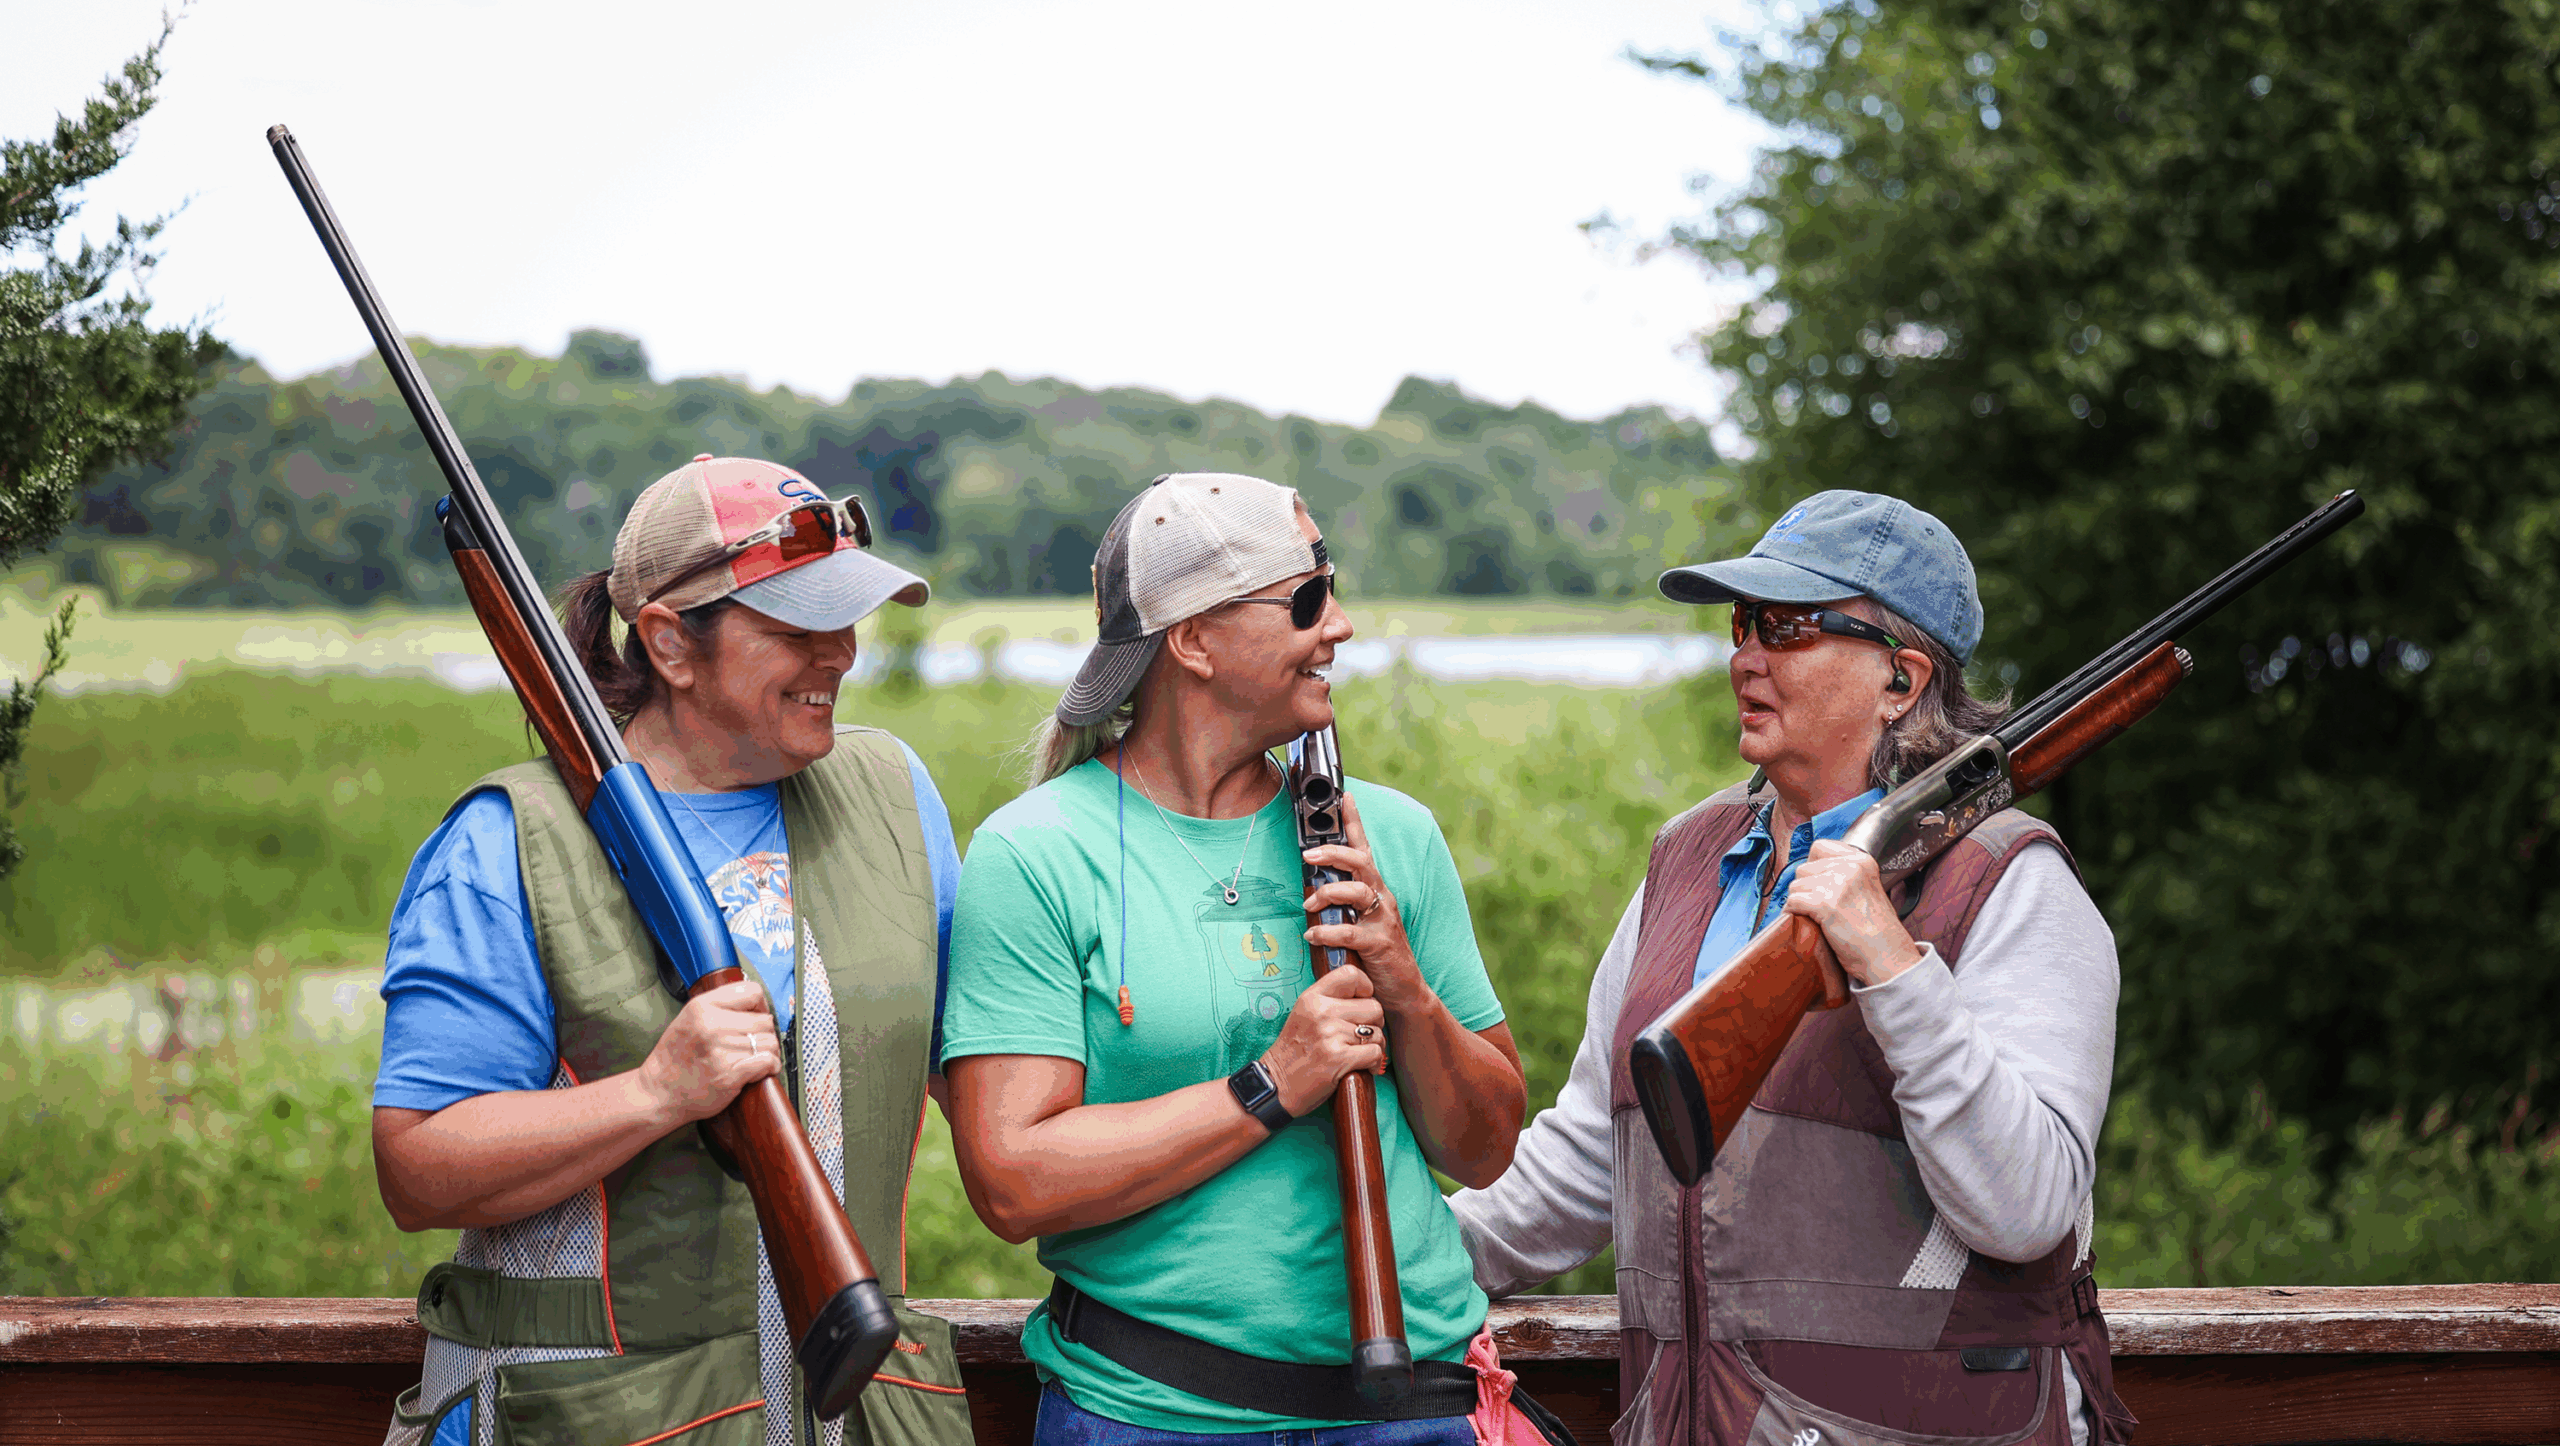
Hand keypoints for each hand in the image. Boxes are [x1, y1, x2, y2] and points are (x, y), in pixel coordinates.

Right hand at [635, 979, 781, 1124]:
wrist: (658, 1093)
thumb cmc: (674, 1058)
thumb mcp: (687, 1018)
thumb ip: (718, 1006)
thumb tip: (755, 1002)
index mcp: (701, 1007)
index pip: (752, 992)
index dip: (759, 1005)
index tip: (755, 1016)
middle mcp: (712, 1026)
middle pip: (765, 1020)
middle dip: (764, 1033)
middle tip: (753, 1044)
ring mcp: (721, 1051)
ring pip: (770, 1042)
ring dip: (768, 1051)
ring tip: (755, 1058)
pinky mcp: (730, 1075)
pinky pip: (768, 1061)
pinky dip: (770, 1066)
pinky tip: (761, 1069)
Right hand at [1260, 965, 1387, 1115]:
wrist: (1277, 1084)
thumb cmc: (1294, 1051)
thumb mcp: (1304, 1014)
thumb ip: (1329, 1000)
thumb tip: (1366, 994)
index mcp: (1312, 997)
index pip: (1351, 974)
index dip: (1365, 988)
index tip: (1361, 1004)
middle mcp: (1321, 1012)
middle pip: (1374, 1006)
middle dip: (1374, 1023)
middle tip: (1361, 1036)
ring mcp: (1330, 1035)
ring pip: (1377, 1032)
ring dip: (1375, 1045)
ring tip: (1360, 1053)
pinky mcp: (1339, 1058)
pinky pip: (1375, 1052)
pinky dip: (1373, 1062)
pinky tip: (1362, 1066)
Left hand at [1300, 790, 1430, 1015]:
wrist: (1403, 991)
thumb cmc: (1376, 954)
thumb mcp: (1358, 921)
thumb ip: (1340, 905)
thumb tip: (1311, 890)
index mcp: (1375, 889)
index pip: (1364, 849)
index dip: (1355, 821)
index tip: (1344, 796)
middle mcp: (1382, 898)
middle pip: (1361, 863)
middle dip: (1333, 853)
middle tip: (1308, 855)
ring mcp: (1383, 919)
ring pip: (1357, 891)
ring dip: (1328, 893)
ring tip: (1309, 903)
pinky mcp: (1380, 943)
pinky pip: (1350, 930)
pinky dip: (1327, 931)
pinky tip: (1313, 936)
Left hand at [1782, 840, 1924, 987]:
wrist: (1888, 957)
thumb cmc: (1877, 931)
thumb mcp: (1868, 890)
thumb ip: (1845, 877)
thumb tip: (1812, 873)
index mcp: (1862, 861)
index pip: (1820, 847)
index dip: (1814, 867)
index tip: (1819, 884)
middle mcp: (1850, 867)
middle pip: (1804, 868)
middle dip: (1805, 888)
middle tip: (1817, 907)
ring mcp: (1838, 884)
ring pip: (1795, 885)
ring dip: (1799, 902)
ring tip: (1814, 916)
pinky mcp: (1825, 903)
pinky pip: (1793, 901)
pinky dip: (1793, 913)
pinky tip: (1804, 922)